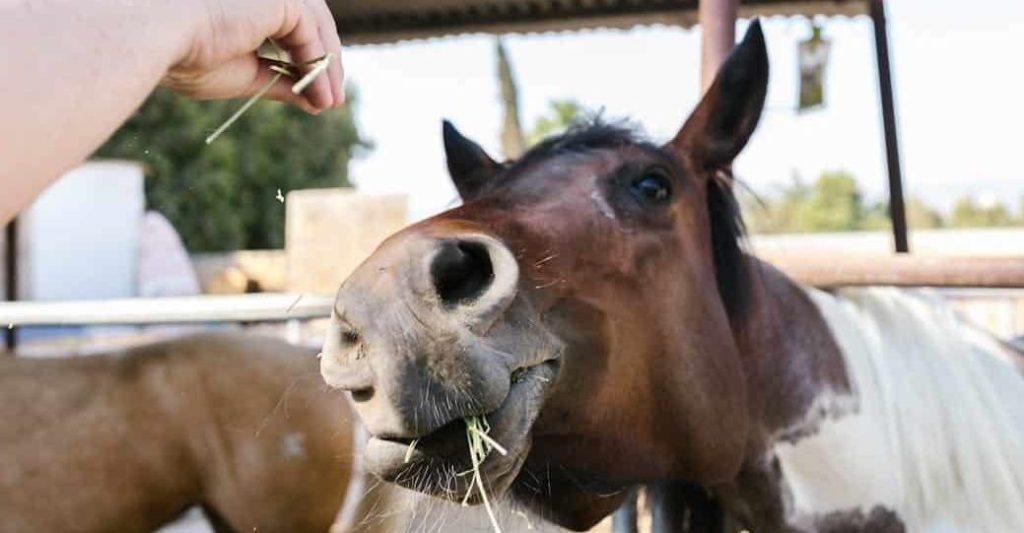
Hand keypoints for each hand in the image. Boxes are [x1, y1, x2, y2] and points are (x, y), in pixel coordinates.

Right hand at [162, 0, 343, 113]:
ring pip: (317, 27)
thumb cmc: (188, 56)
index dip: (308, 61)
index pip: (292, 27)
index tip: (318, 96)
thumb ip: (281, 82)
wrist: (159, 38)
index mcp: (249, 5)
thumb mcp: (246, 76)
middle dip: (324, 64)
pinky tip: (320, 94)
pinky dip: (320, 65)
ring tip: (329, 102)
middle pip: (310, 24)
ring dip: (327, 67)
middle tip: (331, 101)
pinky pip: (313, 34)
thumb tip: (317, 101)